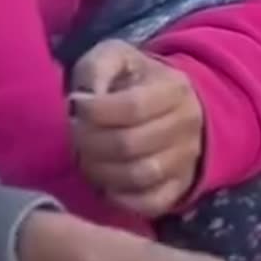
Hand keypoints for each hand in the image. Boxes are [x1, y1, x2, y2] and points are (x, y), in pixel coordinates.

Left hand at [69, 40, 203, 217]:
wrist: (170, 105)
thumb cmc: (133, 79)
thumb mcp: (114, 57)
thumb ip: (97, 68)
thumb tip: (84, 99)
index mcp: (175, 88)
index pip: (132, 107)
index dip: (95, 111)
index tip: (74, 106)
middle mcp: (187, 125)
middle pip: (130, 144)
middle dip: (89, 142)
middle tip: (73, 135)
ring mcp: (186, 160)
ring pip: (138, 175)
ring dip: (100, 170)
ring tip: (84, 157)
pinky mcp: (180, 187)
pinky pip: (150, 203)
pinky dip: (121, 198)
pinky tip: (104, 182)